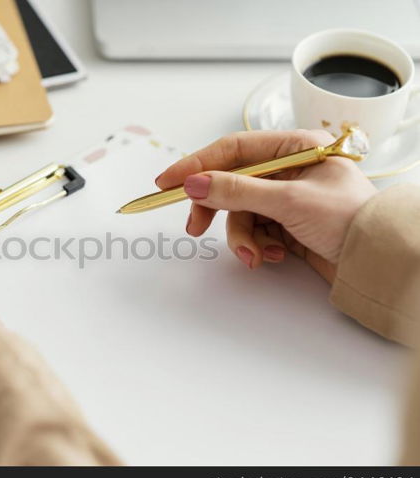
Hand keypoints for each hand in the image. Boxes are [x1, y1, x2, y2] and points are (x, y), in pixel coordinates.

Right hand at [156, 130, 377, 282]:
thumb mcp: (290, 201)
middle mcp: (287, 169)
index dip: (197, 164)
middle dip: (216, 209)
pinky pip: (254, 229)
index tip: (168, 181)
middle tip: (196, 227)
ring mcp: (285, 197)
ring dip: (242, 237)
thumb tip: (194, 184)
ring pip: (240, 212)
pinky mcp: (285, 222)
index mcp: (294, 147)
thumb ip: (238, 191)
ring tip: (256, 255)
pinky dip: (258, 245)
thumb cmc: (350, 220)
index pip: (233, 149)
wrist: (377, 261)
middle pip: (231, 183)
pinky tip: (275, 254)